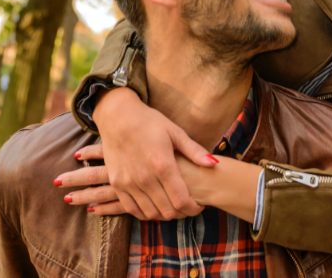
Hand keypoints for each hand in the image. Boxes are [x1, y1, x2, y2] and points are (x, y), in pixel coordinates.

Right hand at [73, 87, 215, 219]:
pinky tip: (154, 206)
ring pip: (150, 213)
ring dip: (164, 214)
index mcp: (163, 165)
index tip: (200, 206)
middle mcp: (145, 178)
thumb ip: (194, 151)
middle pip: (168, 211)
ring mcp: (129, 183)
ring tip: (173, 206)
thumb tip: (214, 164)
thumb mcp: (175, 132)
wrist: (117, 116)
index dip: (193, 209)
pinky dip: (144, 212)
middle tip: (188, 206)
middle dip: (182, 213)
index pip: (182, 200)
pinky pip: (132, 209)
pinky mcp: (117, 184)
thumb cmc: (149, 122)